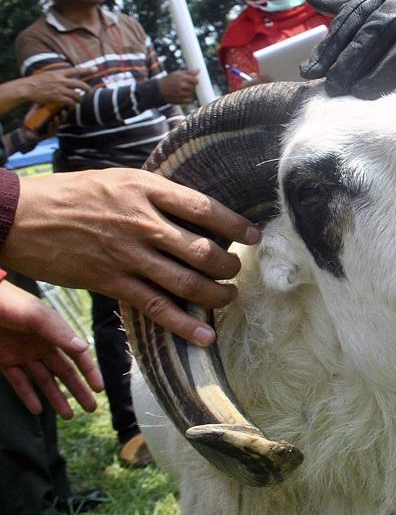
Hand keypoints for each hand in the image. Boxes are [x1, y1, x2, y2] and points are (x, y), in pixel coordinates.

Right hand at [0, 169, 261, 345]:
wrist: (20, 216)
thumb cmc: (73, 195)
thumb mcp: (120, 179)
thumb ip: (157, 193)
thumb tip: (196, 207)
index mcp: (146, 190)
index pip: (205, 208)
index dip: (236, 225)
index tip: (254, 235)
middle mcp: (141, 222)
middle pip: (203, 249)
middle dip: (229, 265)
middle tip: (235, 270)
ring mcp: (127, 255)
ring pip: (186, 281)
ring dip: (216, 295)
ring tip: (227, 297)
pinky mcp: (111, 282)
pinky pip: (156, 307)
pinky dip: (184, 324)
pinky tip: (204, 334)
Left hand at [0, 281, 102, 417]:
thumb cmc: (8, 304)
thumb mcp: (36, 315)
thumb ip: (59, 332)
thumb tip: (83, 348)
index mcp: (54, 333)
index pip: (77, 356)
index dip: (89, 372)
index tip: (99, 389)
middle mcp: (42, 345)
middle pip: (64, 372)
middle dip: (78, 390)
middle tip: (90, 408)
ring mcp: (23, 354)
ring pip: (44, 381)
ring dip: (56, 398)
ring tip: (68, 415)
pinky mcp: (4, 361)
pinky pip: (19, 382)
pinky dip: (28, 396)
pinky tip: (37, 410)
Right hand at [17, 66, 92, 107]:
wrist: (26, 88)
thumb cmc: (35, 82)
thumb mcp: (47, 75)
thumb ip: (57, 76)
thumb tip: (64, 77)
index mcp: (58, 73)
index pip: (75, 70)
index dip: (87, 70)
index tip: (96, 68)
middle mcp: (61, 80)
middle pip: (80, 84)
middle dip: (87, 88)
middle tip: (89, 91)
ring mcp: (59, 89)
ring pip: (76, 95)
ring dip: (80, 99)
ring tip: (79, 100)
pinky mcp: (57, 97)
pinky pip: (70, 102)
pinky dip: (73, 104)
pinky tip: (72, 106)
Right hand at [158, 69, 198, 104]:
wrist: (159, 89)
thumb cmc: (169, 80)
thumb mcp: (177, 73)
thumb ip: (189, 72)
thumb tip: (198, 70)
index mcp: (182, 77)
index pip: (196, 81)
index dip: (195, 81)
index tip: (192, 81)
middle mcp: (181, 85)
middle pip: (194, 88)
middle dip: (191, 87)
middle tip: (186, 86)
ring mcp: (180, 93)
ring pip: (191, 94)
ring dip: (189, 93)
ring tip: (182, 91)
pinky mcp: (179, 100)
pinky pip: (189, 100)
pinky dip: (187, 99)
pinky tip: (182, 96)